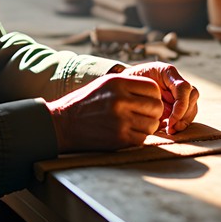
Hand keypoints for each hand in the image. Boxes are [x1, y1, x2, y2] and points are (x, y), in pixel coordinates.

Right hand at [45, 74, 164, 152]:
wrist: (64, 123)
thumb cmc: (86, 102)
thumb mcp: (105, 84)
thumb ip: (129, 85)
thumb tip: (155, 91)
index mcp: (118, 82)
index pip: (153, 88)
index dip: (153, 96)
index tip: (146, 102)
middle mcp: (120, 99)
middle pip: (156, 107)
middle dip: (153, 113)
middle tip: (143, 116)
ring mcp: (120, 120)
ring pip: (152, 125)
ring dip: (147, 127)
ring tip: (134, 125)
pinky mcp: (119, 138)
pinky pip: (142, 139)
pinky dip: (138, 138)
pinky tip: (127, 134)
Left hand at [118, 62, 198, 134]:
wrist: (125, 85)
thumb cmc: (129, 82)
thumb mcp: (134, 84)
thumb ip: (146, 95)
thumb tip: (161, 115)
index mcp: (167, 72)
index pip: (183, 87)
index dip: (181, 106)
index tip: (171, 121)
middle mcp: (176, 80)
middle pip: (193, 96)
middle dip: (184, 115)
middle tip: (171, 129)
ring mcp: (178, 91)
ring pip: (193, 105)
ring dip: (184, 120)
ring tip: (170, 130)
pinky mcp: (178, 103)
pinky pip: (187, 113)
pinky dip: (181, 123)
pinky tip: (170, 129)